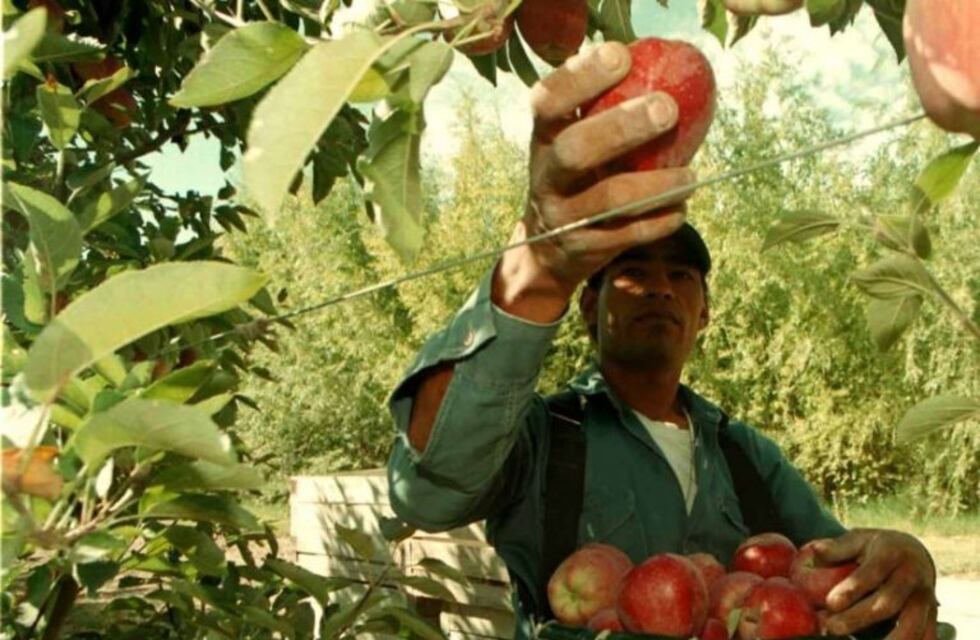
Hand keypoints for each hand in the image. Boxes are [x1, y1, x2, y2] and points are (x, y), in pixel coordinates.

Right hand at [493, 42, 696, 320]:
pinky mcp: (583, 247)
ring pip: (608, 199)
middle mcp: (546, 175)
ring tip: (691, 177)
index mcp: (544, 137)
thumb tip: (668, 68)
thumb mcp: (573, 141)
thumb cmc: (576, 178)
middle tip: (667, 109)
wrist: (546, 250)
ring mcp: (562, 215)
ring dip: (657, 185)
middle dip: (622, 127)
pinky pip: (627, 234)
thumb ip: (603, 111)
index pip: (548, 101)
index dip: (580, 77)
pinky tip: (680, 208)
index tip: (620, 56)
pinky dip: (659, 221)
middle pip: (575, 149)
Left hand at [812, 528, 937, 639]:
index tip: (830, 603)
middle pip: (888, 603)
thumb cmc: (876, 548)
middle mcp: (912, 577)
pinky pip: (926, 637)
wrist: (915, 553)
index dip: (852, 589)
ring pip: (912, 627)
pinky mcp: (932, 618)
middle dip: (858, 618)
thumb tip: (816, 550)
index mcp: (891, 555)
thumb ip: (838, 547)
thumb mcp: (859, 539)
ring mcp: (925, 600)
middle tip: (832, 628)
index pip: (872, 573)